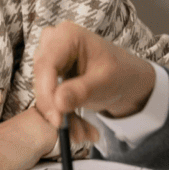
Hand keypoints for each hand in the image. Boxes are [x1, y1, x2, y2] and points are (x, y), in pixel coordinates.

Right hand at [32, 22, 155, 130]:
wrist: (127, 79)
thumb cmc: (120, 72)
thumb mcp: (104, 81)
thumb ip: (81, 91)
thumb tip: (58, 102)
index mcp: (67, 35)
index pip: (46, 64)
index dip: (47, 92)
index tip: (56, 119)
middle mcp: (53, 43)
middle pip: (41, 78)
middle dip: (53, 107)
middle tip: (66, 129)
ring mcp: (50, 59)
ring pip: (43, 92)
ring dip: (61, 116)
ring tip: (82, 134)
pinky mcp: (50, 76)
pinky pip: (49, 99)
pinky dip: (63, 116)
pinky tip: (81, 130)